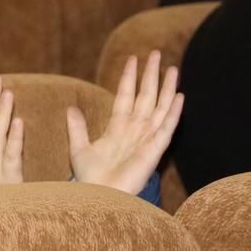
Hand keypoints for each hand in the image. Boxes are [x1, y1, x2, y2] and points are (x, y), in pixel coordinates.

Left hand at [68, 52, 182, 195]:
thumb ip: (77, 128)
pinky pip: (166, 128)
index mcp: (117, 128)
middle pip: (146, 97)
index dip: (129, 78)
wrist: (97, 197)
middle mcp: (135, 131)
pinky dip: (173, 113)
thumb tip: (71, 107)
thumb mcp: (79, 148)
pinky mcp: (153, 151)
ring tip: (173, 68)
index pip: (125, 96)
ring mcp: (146, 139)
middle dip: (151, 76)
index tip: (132, 58)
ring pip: (159, 108)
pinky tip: (180, 96)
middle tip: (156, 53)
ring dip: (166, 88)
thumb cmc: (90, 178)